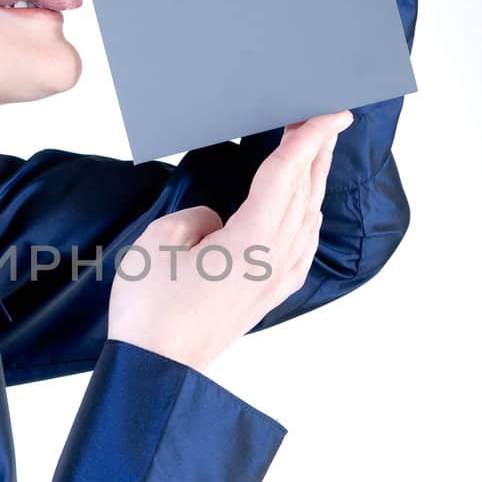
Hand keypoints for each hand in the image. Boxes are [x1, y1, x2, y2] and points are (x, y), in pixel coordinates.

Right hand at [106, 109, 351, 375]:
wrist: (156, 369)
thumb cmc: (151, 312)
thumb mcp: (159, 243)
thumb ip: (196, 217)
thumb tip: (217, 221)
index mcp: (252, 241)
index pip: (288, 175)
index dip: (309, 138)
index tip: (330, 112)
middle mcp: (274, 260)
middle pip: (305, 191)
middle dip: (317, 150)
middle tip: (324, 117)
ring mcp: (275, 280)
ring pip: (307, 217)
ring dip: (313, 180)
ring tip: (314, 152)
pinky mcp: (268, 295)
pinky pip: (301, 245)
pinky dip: (307, 215)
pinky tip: (304, 209)